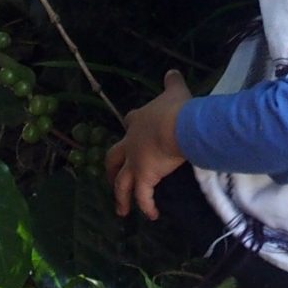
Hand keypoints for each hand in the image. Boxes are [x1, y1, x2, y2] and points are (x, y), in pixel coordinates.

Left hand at [105, 70, 191, 221]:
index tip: (131, 130)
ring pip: (121, 182)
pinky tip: (152, 215)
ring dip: (120, 197)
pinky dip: (146, 206)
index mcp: (138, 121)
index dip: (130, 127)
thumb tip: (171, 72)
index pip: (129, 123)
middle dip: (111, 169)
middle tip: (111, 178)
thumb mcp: (175, 91)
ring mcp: (135, 162)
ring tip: (121, 210)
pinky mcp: (144, 177)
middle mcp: (131, 143)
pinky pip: (143, 196)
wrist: (175, 126)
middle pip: (114, 156)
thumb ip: (172, 83)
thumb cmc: (176, 109)